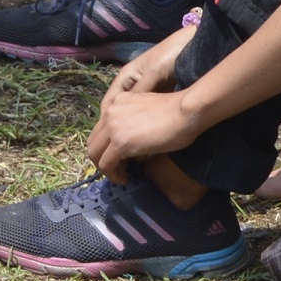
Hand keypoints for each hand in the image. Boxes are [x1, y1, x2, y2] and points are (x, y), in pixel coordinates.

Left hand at [88, 66, 209, 179]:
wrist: (186, 112)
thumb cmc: (177, 113)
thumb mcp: (148, 113)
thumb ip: (135, 123)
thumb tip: (133, 146)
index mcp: (118, 101)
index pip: (102, 128)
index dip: (107, 146)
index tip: (120, 158)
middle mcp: (111, 111)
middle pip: (93, 141)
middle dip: (101, 159)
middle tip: (117, 169)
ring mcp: (113, 126)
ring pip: (95, 154)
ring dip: (105, 168)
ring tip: (121, 176)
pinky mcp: (120, 142)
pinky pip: (106, 164)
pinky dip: (112, 175)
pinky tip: (124, 179)